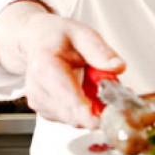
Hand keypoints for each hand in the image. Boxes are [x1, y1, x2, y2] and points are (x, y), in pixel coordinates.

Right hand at [0, 0, 123, 127]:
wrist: (37, 40)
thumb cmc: (58, 37)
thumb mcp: (82, 34)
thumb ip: (100, 51)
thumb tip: (117, 67)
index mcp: (45, 66)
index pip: (67, 97)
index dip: (87, 113)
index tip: (106, 120)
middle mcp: (37, 88)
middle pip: (72, 114)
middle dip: (97, 110)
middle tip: (113, 91)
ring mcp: (38, 102)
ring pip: (75, 119)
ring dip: (91, 109)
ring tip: (95, 84)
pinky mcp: (43, 110)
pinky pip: (71, 118)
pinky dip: (83, 110)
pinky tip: (84, 91)